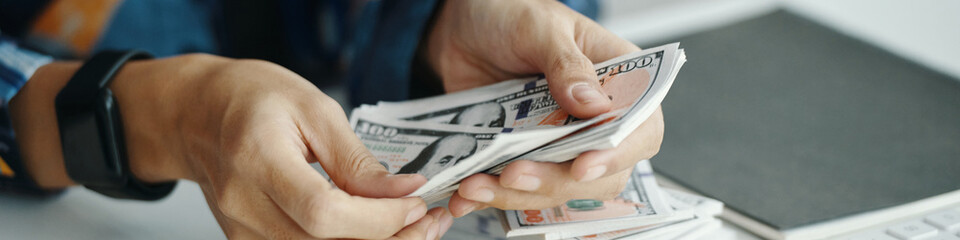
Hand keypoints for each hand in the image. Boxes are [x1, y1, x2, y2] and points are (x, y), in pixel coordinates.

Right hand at [11, 54, 453, 238]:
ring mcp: (242, 229)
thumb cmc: (249, 98)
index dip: (377, 217)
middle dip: (388, 237)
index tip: (415, 202)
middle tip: (429, 220)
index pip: (322, 211)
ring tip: (409, 223)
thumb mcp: (312, 106)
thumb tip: (402, 190)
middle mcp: (243, 204)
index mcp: (257, 158)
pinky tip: (375, 228)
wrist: (196, 113)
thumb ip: (355, 157)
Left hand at [422, 0, 664, 215]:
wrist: (464, 27)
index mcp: (618, 81)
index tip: (583, 165)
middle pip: (597, 174)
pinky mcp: (522, 157)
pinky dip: (488, 198)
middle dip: (554, 181)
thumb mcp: (539, 27)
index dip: (618, 153)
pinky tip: (464, 195)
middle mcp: (593, 120)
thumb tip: (593, 104)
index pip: (641, 129)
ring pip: (553, 189)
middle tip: (514, 174)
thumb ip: (566, 63)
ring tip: (476, 185)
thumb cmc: (513, 14)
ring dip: (516, 195)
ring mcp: (557, 143)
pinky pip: (514, 189)